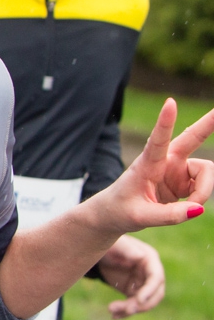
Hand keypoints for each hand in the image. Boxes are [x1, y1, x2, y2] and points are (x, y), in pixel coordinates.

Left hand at [89, 99, 213, 233]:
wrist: (115, 214)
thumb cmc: (120, 210)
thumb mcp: (140, 217)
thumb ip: (168, 215)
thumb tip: (198, 209)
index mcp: (147, 163)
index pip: (157, 140)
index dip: (165, 122)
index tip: (170, 102)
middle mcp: (165, 161)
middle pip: (191, 138)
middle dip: (208, 124)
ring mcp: (177, 169)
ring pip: (207, 172)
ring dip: (204, 191)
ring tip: (191, 207)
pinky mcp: (185, 180)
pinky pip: (204, 186)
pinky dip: (201, 197)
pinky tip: (188, 206)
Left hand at [98, 233, 165, 318]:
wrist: (99, 251)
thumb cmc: (109, 244)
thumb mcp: (116, 245)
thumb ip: (127, 250)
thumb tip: (140, 257)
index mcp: (150, 260)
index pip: (156, 278)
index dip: (150, 290)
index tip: (139, 300)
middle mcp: (150, 274)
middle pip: (155, 294)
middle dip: (142, 304)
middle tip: (126, 310)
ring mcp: (142, 284)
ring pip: (143, 303)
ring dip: (130, 310)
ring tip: (112, 310)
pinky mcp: (133, 291)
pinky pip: (133, 305)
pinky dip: (124, 312)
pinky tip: (114, 316)